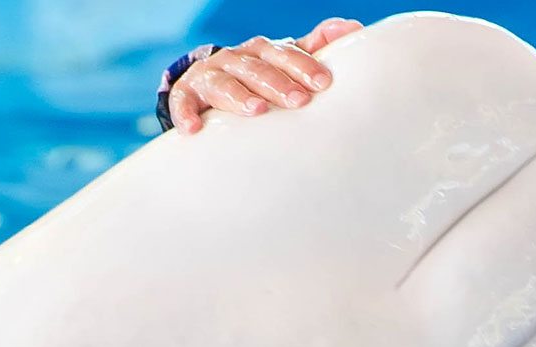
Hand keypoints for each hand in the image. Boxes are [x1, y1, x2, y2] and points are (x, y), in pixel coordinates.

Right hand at [166, 18, 363, 133]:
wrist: (209, 80)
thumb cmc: (260, 73)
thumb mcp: (284, 59)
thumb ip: (316, 46)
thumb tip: (353, 27)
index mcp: (262, 50)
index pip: (284, 54)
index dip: (303, 67)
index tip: (323, 83)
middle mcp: (235, 58)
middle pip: (257, 69)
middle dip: (278, 84)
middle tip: (298, 101)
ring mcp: (209, 75)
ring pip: (223, 83)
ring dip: (238, 96)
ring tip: (256, 110)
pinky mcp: (186, 94)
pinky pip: (183, 102)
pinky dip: (186, 114)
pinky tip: (194, 129)